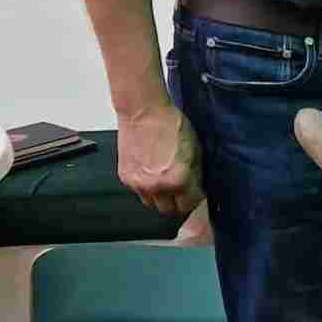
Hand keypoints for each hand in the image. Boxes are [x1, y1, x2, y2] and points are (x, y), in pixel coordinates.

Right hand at [116, 97, 203, 218]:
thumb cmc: (171, 124)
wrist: (143, 111)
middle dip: (177, 203)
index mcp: (178, 180)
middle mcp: (157, 187)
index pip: (189, 205)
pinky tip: (151, 173)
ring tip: (165, 182)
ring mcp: (139, 184)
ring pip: (152, 204)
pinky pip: (138, 192)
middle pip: (169, 210)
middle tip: (181, 192)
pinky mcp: (126, 178)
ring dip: (160, 198)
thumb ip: (196, 174)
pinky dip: (146, 187)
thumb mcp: (196, 149)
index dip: (195, 200)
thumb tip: (196, 187)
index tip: (196, 194)